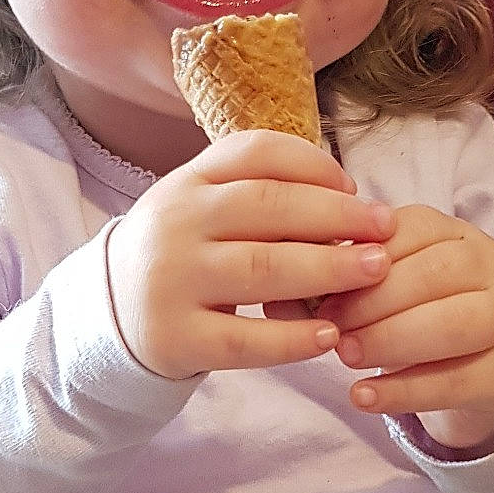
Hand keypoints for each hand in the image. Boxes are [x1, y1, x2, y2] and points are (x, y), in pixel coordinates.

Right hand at [107, 130, 395, 379]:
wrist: (107, 316)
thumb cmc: (182, 255)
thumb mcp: (201, 208)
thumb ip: (259, 192)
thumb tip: (347, 197)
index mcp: (186, 182)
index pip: (254, 153)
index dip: (312, 165)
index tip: (354, 187)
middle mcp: (175, 223)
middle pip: (266, 206)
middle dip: (336, 215)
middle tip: (386, 229)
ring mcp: (171, 281)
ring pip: (261, 268)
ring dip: (328, 268)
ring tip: (376, 271)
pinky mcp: (175, 337)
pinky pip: (244, 339)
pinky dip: (292, 338)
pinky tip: (330, 335)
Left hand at [314, 204, 493, 451]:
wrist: (478, 374)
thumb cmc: (415, 318)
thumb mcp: (381, 291)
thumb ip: (336, 283)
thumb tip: (275, 295)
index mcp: (454, 231)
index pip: (408, 230)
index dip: (360, 258)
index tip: (318, 289)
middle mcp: (491, 265)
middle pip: (437, 272)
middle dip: (374, 301)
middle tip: (330, 328)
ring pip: (456, 322)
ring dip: (392, 339)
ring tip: (346, 356)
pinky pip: (459, 380)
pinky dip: (404, 390)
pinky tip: (363, 396)